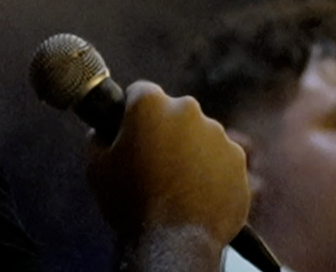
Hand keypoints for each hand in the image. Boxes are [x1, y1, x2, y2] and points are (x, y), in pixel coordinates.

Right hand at [87, 81, 249, 267]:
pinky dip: (210, 170)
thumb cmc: (131, 204)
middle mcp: (187, 110)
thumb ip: (98, 138)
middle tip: (152, 162)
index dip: (132, 111)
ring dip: (188, 150)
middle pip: (173, 112)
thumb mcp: (97, 167)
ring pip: (198, 134)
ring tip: (175, 184)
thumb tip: (103, 132)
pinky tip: (196, 193)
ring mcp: (217, 134)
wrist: (174, 242)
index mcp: (150, 105)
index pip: (139, 92)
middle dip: (163, 130)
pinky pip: (219, 157)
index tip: (130, 129)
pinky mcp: (238, 159)